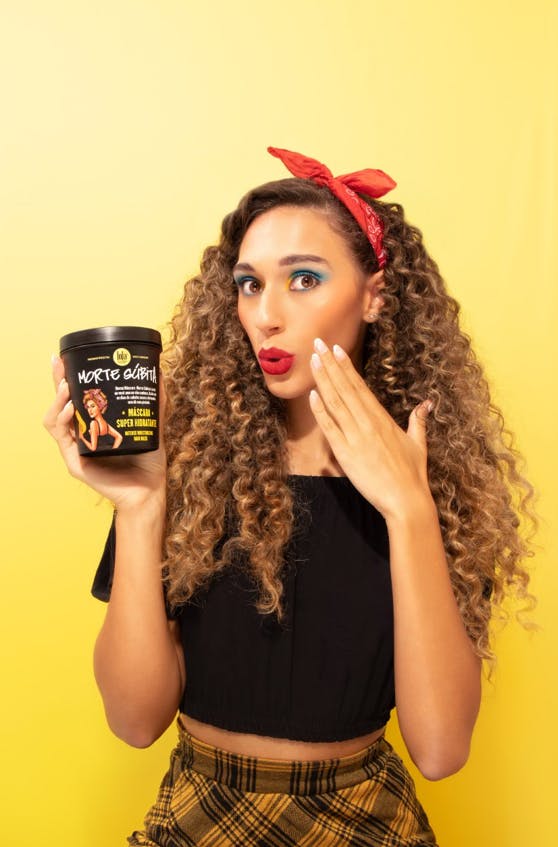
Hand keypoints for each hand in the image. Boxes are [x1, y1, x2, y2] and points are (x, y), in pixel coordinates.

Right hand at [43, 355, 166, 512]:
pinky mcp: (75, 463)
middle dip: (57, 381)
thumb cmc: (149, 461)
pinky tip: (71, 408)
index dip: (67, 378)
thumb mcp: (152, 425)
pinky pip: (62, 437)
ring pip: (54, 419)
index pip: (75, 398)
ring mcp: (75, 449)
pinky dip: (63, 420)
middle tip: (59, 363)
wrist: (149, 491)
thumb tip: (159, 373)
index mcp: (93, 426)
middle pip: (60, 404)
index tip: (67, 358)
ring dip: (57, 399)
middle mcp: (81, 436)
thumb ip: (155, 402)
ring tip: (67, 385)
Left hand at [309, 338, 433, 521]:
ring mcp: (356, 437)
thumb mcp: (419, 444)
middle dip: (330, 364)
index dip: (346, 367)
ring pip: (336, 402)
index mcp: (383, 419)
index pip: (360, 386)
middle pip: (345, 388)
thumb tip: (426, 404)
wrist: (406, 500)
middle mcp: (368, 423)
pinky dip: (320, 411)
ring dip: (323, 380)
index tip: (336, 349)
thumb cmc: (412, 475)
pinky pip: (330, 428)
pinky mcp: (346, 454)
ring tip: (313, 360)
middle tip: (318, 343)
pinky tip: (312, 395)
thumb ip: (418, 421)